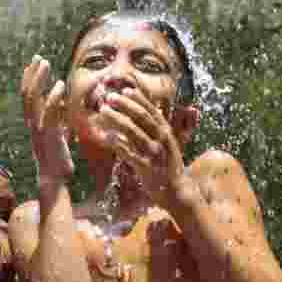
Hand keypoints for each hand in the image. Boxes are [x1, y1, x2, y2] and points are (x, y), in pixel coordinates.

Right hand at [22, 56, 72, 181]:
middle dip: (32, 74)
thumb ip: (58, 122)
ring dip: (38, 79)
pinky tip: (59, 84)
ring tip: (45, 63)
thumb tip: (64, 111)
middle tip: (38, 57)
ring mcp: (38, 129)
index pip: (27, 97)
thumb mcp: (58, 136)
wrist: (54, 179)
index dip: (29, 79)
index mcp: (33, 123)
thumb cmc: (58, 160)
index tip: (34, 63)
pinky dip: (53, 96)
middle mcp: (32, 124)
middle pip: (27, 94)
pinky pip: (49, 112)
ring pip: (33, 99)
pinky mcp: (49, 135)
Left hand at [98, 89, 189, 207]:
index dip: (139, 99)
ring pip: (134, 132)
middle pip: (142, 117)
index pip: (152, 111)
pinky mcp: (147, 168)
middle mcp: (162, 140)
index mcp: (166, 132)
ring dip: (117, 119)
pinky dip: (118, 144)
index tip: (125, 90)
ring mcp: (154, 153)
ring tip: (104, 112)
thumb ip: (153, 130)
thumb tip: (137, 114)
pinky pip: (129, 153)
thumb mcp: (165, 144)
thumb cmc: (167, 166)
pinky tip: (107, 137)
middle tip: (110, 97)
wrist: (177, 191)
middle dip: (125, 105)